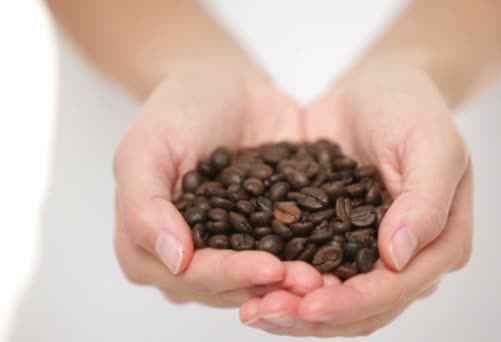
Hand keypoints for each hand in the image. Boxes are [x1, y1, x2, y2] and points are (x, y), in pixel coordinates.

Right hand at [113, 66, 322, 307]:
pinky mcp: (266, 234)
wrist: (225, 85)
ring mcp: (229, 249)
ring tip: (330, 277)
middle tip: (314, 281)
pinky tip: (339, 260)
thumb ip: (146, 204)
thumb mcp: (146, 147)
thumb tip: (174, 260)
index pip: (190, 275)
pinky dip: (312, 258)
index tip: (269, 268)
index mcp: (146, 247)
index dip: (229, 275)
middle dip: (270, 285)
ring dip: (295, 281)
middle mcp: (188, 258)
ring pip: (260, 278)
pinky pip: (289, 252)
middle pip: (228, 286)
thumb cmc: (178, 109)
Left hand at [239, 65, 472, 335]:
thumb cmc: (412, 107)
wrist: (378, 87)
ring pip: (334, 301)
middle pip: (363, 308)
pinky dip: (283, 284)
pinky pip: (312, 274)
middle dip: (313, 316)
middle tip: (263, 311)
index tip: (309, 301)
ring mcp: (370, 255)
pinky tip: (250, 285)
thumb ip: (424, 199)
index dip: (354, 301)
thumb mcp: (432, 142)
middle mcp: (409, 260)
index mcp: (442, 243)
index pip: (398, 288)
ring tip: (251, 309)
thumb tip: (399, 257)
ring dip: (293, 311)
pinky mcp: (337, 241)